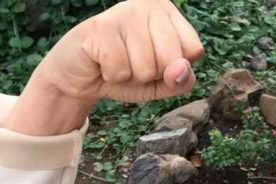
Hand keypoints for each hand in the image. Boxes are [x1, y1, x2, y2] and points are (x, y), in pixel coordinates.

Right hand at [3, 0, 203, 134]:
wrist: (81, 77)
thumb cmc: (126, 74)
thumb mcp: (162, 84)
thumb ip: (181, 80)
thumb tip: (181, 69)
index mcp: (168, 13)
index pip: (193, 49)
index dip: (175, 69)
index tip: (155, 62)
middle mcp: (148, 5)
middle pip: (172, 60)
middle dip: (152, 75)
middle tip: (133, 65)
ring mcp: (124, 13)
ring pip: (146, 68)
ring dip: (130, 77)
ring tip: (117, 64)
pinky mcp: (100, 27)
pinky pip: (120, 70)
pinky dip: (111, 76)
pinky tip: (102, 63)